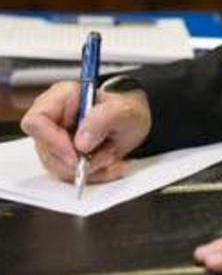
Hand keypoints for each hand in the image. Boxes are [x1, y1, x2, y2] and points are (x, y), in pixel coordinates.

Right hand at [20, 80, 151, 183]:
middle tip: (107, 154)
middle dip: (80, 160)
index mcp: (62, 97)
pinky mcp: (62, 157)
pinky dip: (95, 174)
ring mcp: (54, 140)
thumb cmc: (126, 111)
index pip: (36, 121)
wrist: (133, 122)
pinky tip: (111, 164)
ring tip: (113, 154)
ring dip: (91, 168)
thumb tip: (81, 142)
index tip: (76, 155)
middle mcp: (53, 119)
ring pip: (59, 168)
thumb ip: (104, 119)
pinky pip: (71, 176)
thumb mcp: (125, 111)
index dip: (52, 141)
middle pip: (47, 151)